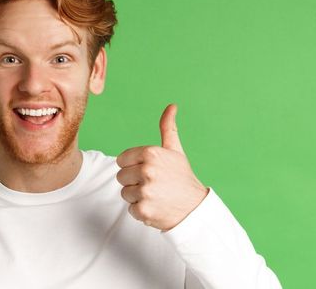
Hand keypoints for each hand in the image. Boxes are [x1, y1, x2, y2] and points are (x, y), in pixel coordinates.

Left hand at [116, 104, 208, 230]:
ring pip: (125, 193)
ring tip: (155, 195)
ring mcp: (145, 191)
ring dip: (137, 196)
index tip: (148, 171)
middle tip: (154, 185)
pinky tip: (155, 206)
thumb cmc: (182, 177)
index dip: (133, 166)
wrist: (195, 208)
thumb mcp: (175, 151)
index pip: (122, 160)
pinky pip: (130, 208)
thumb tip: (172, 106)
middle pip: (121, 176)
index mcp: (151, 153)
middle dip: (134, 182)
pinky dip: (141, 211)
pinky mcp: (143, 210)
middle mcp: (147, 170)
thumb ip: (167, 128)